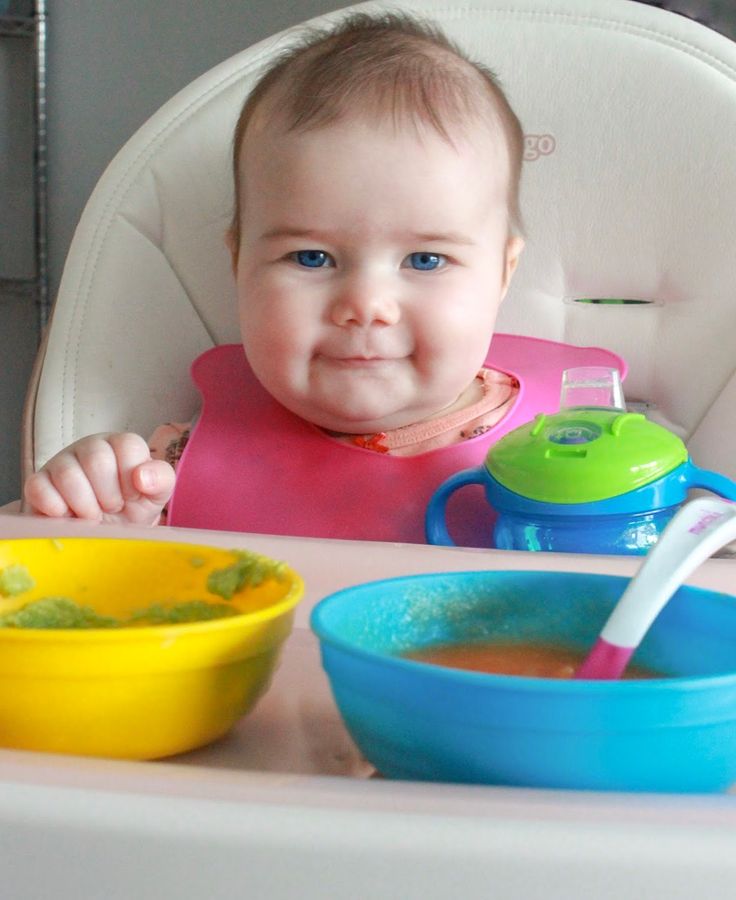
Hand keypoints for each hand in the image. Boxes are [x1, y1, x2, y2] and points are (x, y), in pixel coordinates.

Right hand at [23, 433, 175, 525]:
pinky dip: (57, 509)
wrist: (105, 533)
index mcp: (120, 446)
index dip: (132, 478)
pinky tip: (69, 517)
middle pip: (97, 459)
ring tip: (93, 516)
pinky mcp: (38, 482)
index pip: (128, 445)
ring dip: (86, 506)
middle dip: (109, 495)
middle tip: (112, 508)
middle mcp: (90, 447)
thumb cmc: (131, 508)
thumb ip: (161, 479)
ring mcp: (61, 462)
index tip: (133, 496)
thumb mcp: (156, 495)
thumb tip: (142, 477)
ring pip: (68, 475)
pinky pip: (39, 489)